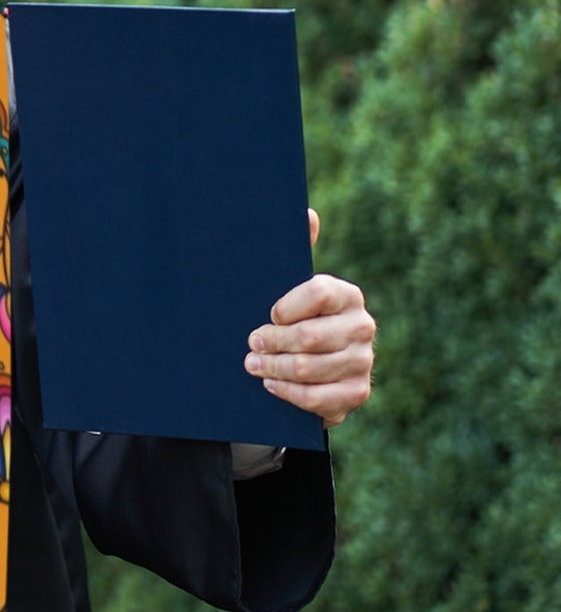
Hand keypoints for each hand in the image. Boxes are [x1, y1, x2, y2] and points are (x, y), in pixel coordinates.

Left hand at [244, 209, 374, 426]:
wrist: (311, 367)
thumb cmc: (293, 319)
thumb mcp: (290, 287)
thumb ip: (297, 251)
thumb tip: (307, 213)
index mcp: (347, 295)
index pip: (318, 292)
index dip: (286, 306)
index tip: (267, 314)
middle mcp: (362, 326)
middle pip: (309, 336)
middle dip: (271, 342)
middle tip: (250, 344)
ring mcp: (363, 362)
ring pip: (309, 368)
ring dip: (273, 368)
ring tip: (252, 365)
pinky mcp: (356, 393)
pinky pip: (317, 398)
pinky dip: (288, 393)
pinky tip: (271, 385)